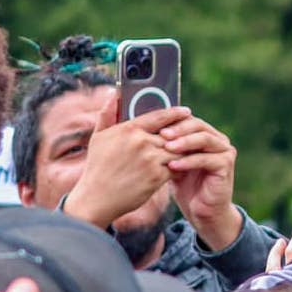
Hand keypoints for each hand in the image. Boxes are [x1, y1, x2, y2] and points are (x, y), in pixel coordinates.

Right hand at [63, 94, 189, 228]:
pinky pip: (177, 167)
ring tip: (192, 151)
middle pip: (172, 134)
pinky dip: (181, 167)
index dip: (175, 113)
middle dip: (183, 135)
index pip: (159, 116)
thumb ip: (108, 114)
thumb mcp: (98, 137)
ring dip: (184, 152)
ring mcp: (149, 159)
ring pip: (177, 150)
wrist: (97, 198)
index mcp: (128, 129)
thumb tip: (114, 93)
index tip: (186, 111)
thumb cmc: (98, 167)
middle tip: (194, 134)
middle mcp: (140, 142)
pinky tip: (183, 168)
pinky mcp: (156, 176)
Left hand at [161, 114, 241, 249]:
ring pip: (204, 139)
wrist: (203, 212)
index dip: (171, 120)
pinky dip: (189, 161)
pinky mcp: (227, 165)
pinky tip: (173, 165)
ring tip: (167, 147)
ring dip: (184, 142)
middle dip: (178, 129)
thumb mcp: (173, 162)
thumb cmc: (186, 187)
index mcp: (205, 134)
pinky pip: (207, 159)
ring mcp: (225, 151)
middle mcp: (218, 139)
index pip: (188, 119)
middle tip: (161, 134)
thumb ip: (167, 147)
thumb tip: (143, 130)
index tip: (152, 125)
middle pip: (198, 125)